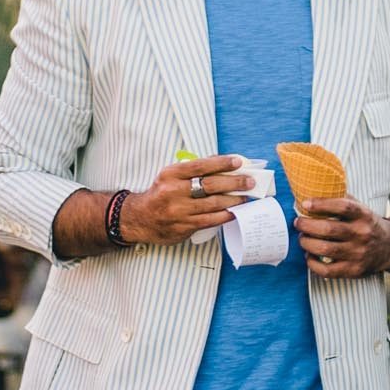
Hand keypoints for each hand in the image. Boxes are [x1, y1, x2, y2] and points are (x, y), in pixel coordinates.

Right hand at [120, 155, 254, 244]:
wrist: (140, 219)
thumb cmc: (160, 194)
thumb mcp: (170, 176)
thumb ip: (193, 170)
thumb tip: (221, 164)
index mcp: (170, 174)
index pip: (200, 166)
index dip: (221, 163)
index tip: (238, 162)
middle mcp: (174, 192)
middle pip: (210, 185)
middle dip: (234, 183)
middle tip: (249, 182)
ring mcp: (179, 211)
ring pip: (213, 204)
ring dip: (233, 200)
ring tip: (245, 197)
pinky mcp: (183, 227)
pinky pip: (209, 221)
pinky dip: (224, 216)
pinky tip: (234, 212)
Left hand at [295, 196, 389, 277]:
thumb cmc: (367, 225)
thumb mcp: (361, 209)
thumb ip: (342, 201)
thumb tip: (312, 195)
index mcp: (364, 215)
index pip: (343, 206)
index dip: (322, 204)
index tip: (305, 204)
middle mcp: (362, 234)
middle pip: (328, 229)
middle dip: (307, 225)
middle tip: (298, 223)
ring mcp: (358, 254)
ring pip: (325, 249)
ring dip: (307, 243)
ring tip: (302, 238)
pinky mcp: (354, 270)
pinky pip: (327, 270)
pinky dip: (313, 263)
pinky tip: (309, 256)